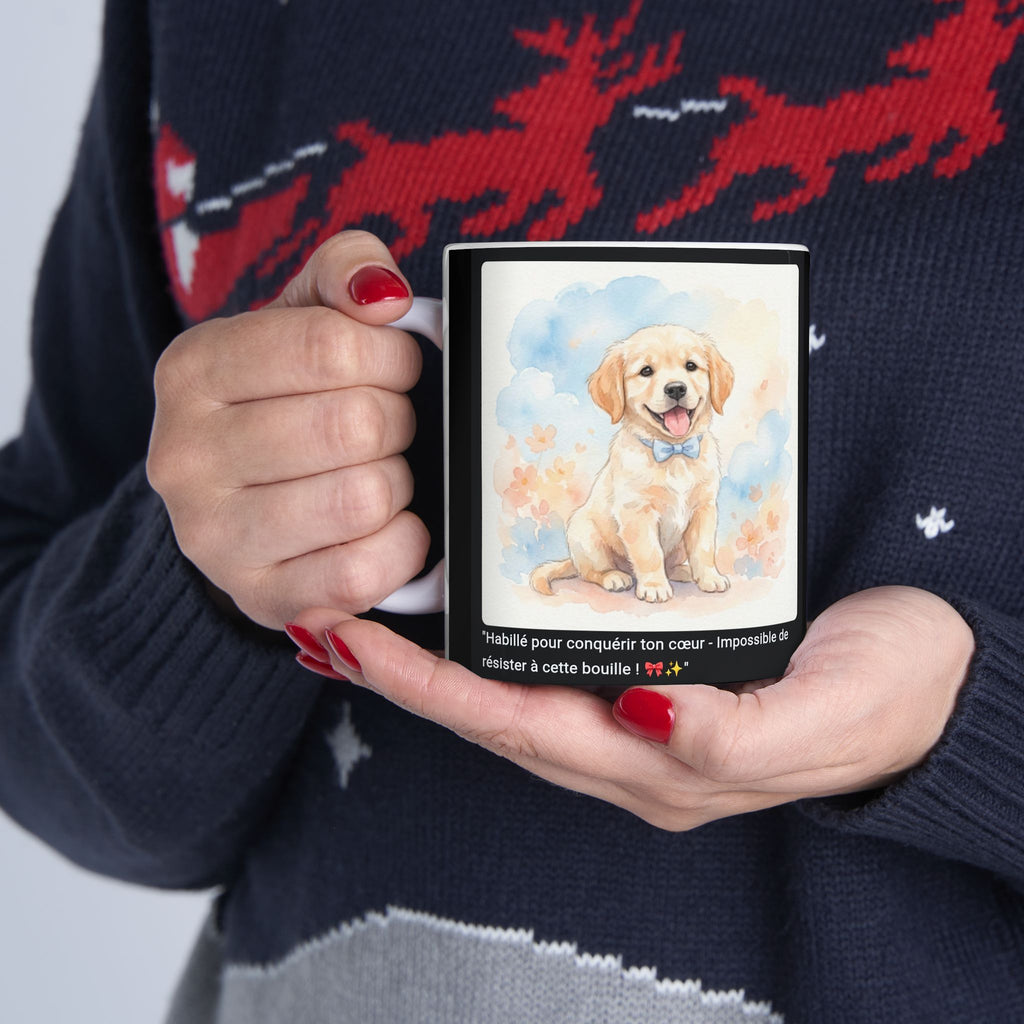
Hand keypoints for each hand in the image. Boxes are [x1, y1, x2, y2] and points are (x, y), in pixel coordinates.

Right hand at [147, 231, 427, 628]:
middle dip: (396, 420)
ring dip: (397, 483)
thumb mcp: (302, 316)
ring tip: (378, 473)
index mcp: (193, 370)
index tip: (395, 367)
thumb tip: (385, 295)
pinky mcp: (261, 598)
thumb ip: (344, 272)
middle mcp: (185, 456)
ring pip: (363, 498)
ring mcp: (214, 538)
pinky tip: (387, 526)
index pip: (330, 346)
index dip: (391, 356)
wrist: (240, 501)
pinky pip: (364, 573)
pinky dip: (401, 545)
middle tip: (387, 425)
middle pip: (355, 425)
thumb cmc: (285, 399)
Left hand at [291, 587, 974, 829]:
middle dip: (404, 675)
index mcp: (666, 766)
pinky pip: (553, 666)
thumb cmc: (891, 692)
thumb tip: (638, 711)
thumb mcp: (831, 714)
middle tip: (324, 621)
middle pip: (493, 715)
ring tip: (363, 618)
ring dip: (436, 661)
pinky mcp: (658, 679)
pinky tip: (465, 613)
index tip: (351, 642)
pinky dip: (493, 644)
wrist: (940, 679)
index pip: (519, 727)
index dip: (429, 689)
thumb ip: (735, 730)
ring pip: (513, 694)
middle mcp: (636, 748)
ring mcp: (642, 718)